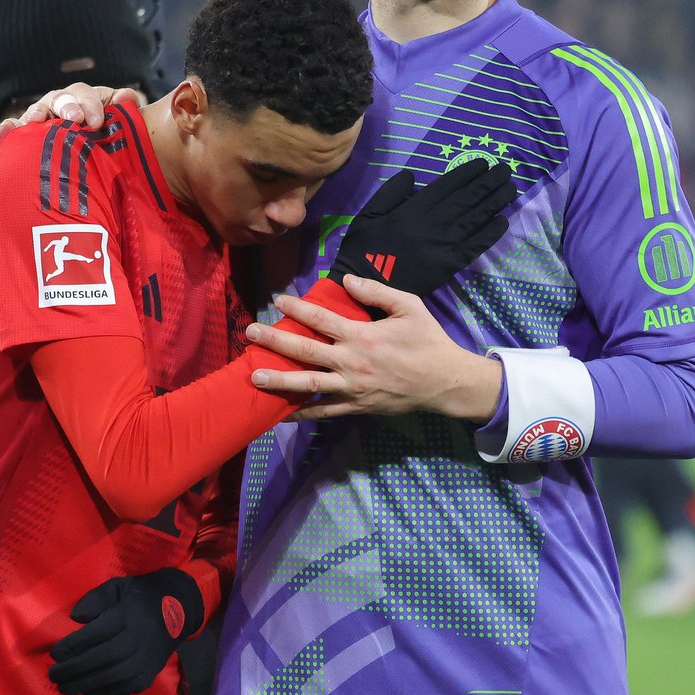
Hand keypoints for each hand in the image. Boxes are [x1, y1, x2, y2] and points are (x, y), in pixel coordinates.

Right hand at [0, 83, 140, 141]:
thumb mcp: (122, 123)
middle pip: (61, 99)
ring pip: (37, 110)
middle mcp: (62, 104)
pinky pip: (15, 129)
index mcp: (85, 99)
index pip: (86, 95)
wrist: (99, 156)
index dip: (92, 105)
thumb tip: (128, 96)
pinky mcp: (28, 134)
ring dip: (34, 115)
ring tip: (33, 122)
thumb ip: (126, 109)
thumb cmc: (110, 137)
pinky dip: (7, 130)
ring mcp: (44, 118)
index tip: (97, 122)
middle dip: (67, 107)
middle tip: (74, 119)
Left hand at [47, 568, 202, 694]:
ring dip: (84, 684)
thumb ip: (94, 599)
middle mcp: (139, 639)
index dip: (74, 645)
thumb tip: (76, 618)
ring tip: (64, 686)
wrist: (179, 610)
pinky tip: (86, 690)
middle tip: (53, 674)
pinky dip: (103, 691)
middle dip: (74, 669)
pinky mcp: (150, 674)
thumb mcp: (117, 586)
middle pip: (103, 658)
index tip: (55, 653)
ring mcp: (146, 659)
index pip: (97, 633)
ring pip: (112, 676)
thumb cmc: (140, 597)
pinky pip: (124, 688)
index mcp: (129, 614)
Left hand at [246, 275, 503, 421]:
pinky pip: (323, 412)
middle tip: (250, 332)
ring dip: (278, 380)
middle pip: (304, 350)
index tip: (278, 300)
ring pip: (307, 384)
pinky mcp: (355, 408)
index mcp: (362, 336)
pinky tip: (280, 413)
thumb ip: (377, 292)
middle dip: (274, 340)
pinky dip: (301, 413)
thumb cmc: (428, 341)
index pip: (320, 319)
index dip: (297, 308)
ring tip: (253, 376)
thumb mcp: (409, 307)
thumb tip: (346, 281)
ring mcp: (351, 388)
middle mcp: (350, 363)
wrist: (444, 383)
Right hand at [329, 161, 515, 302]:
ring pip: (474, 220)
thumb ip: (390, 193)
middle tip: (505, 170)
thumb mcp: (368, 214)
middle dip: (487, 184)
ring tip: (510, 189)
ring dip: (494, 203)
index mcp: (412, 210)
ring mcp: (442, 246)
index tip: (483, 163)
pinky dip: (489, 234)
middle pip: (466, 200)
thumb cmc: (364, 249)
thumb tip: (412, 176)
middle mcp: (431, 225)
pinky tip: (502, 221)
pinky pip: (473, 247)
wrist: (366, 288)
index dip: (466, 174)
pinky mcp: (448, 266)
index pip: (446, 187)